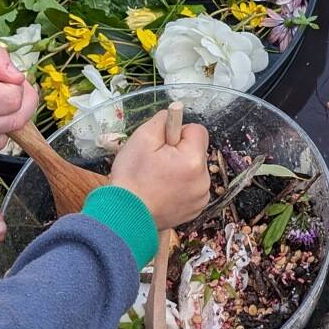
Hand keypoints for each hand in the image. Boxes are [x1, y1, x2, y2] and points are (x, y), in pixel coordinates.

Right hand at [109, 110, 209, 230]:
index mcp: (193, 160)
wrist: (125, 216)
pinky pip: (192, 187)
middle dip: (178, 152)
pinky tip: (161, 192)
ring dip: (179, 170)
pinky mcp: (196, 208)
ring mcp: (201, 197)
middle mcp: (203, 180)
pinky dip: (180, 187)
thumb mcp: (141, 139)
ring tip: (156, 180)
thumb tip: (175, 112)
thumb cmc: (131, 179)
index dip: (177, 133)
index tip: (162, 145)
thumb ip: (162, 121)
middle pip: (196, 151)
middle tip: (155, 164)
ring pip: (194, 170)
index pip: (197, 130)